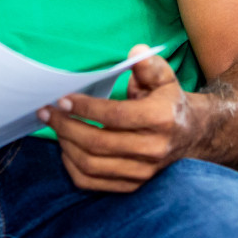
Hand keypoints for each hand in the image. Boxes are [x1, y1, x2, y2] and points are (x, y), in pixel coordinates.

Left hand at [39, 45, 199, 192]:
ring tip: (54, 126)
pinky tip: (65, 148)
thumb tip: (136, 52)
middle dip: (66, 126)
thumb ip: (149, 64)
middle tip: (47, 112)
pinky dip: (72, 167)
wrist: (191, 135)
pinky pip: (93, 183)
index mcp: (161, 118)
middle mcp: (153, 149)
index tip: (62, 99)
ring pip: (92, 165)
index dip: (85, 109)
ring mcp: (143, 172)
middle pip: (98, 143)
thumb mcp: (164, 77)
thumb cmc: (168, 101)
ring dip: (66, 145)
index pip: (115, 116)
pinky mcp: (133, 185)